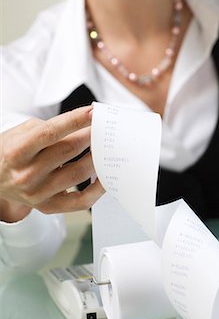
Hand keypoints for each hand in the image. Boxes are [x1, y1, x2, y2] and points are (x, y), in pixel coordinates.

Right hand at [0, 106, 103, 221]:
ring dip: (98, 157)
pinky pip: (81, 201)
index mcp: (17, 151)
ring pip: (79, 173)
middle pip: (69, 150)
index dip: (75, 120)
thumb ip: (51, 127)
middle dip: (91, 135)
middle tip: (104, 127)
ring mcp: (38, 193)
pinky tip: (105, 175)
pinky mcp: (48, 207)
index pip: (50, 132)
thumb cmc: (11, 152)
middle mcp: (26, 174)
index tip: (93, 112)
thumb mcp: (21, 132)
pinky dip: (98, 188)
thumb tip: (85, 125)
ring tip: (107, 146)